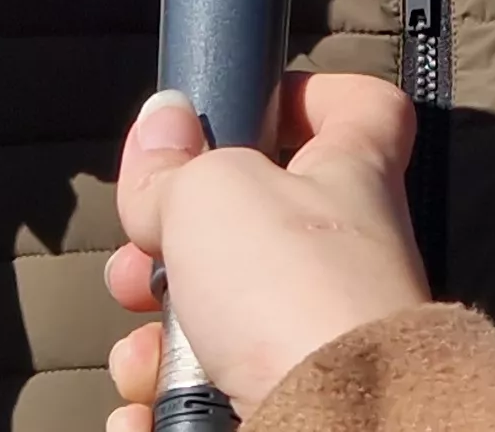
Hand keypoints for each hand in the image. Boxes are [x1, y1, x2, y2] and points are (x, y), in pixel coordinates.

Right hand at [99, 73, 428, 429]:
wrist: (342, 428)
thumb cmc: (292, 290)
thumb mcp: (212, 194)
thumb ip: (176, 161)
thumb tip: (162, 120)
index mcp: (349, 179)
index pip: (360, 110)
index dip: (308, 97)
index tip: (249, 106)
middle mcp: (345, 260)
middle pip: (250, 235)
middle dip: (169, 255)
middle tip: (135, 271)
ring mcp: (323, 338)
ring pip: (220, 325)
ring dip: (156, 344)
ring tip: (141, 360)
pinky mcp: (297, 403)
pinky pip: (213, 400)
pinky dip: (165, 410)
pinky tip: (145, 414)